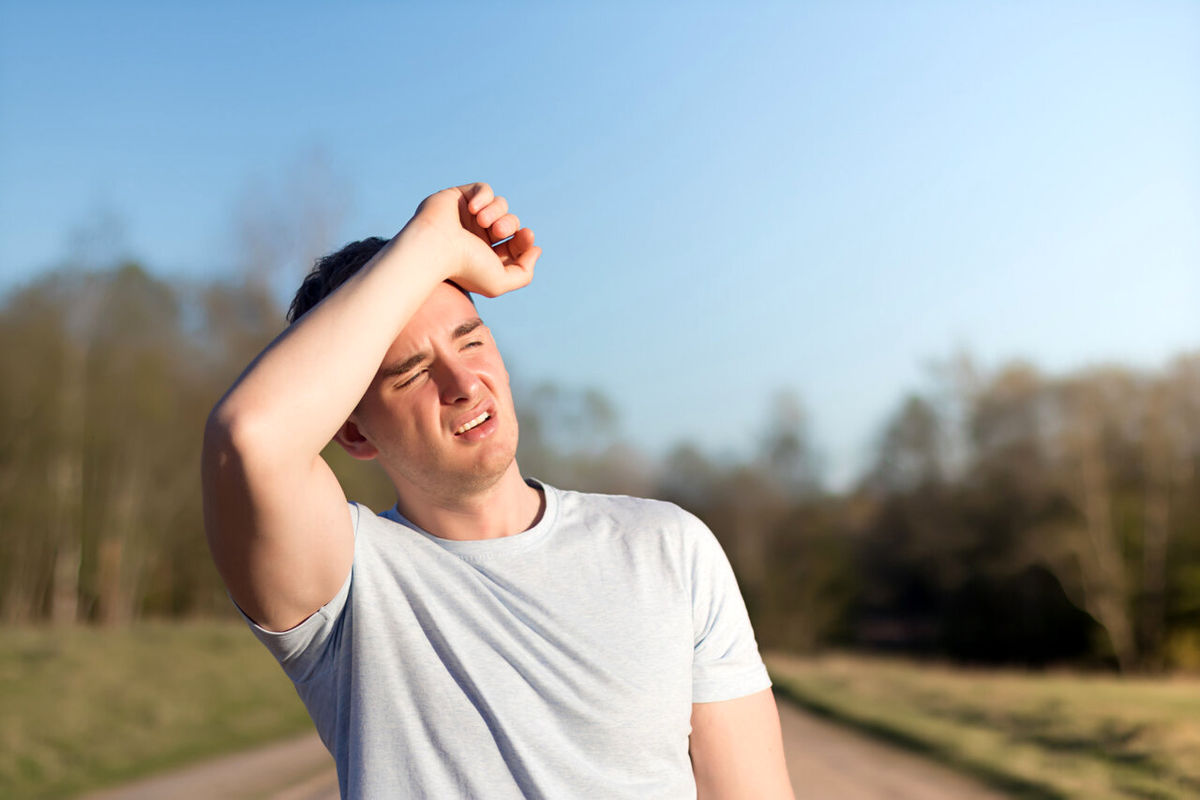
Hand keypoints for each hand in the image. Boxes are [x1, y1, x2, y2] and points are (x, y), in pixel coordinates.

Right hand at [407, 182, 541, 297]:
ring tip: (483, 221)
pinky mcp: (459, 197)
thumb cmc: (465, 268)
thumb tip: (536, 250)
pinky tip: (473, 209)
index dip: (525, 240)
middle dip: (510, 225)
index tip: (526, 238)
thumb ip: (524, 273)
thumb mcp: (500, 282)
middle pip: (511, 222)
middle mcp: (478, 235)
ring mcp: (468, 216)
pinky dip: (484, 196)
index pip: (516, 243)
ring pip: (500, 205)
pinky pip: (484, 189)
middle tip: (497, 232)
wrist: (435, 248)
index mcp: (486, 254)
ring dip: (497, 212)